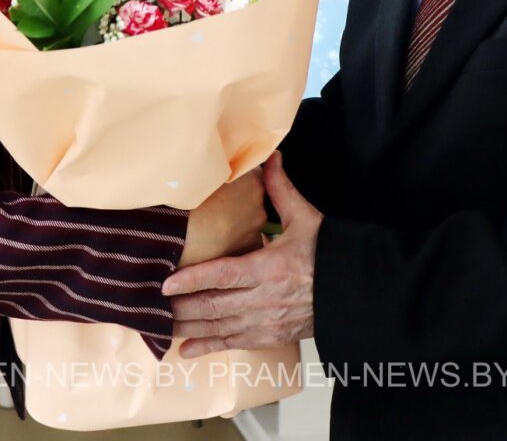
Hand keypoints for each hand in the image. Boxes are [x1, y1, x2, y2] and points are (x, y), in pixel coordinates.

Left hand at [163, 150, 321, 356]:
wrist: (356, 292)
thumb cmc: (329, 255)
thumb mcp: (307, 218)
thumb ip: (281, 189)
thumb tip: (270, 156)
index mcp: (269, 267)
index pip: (222, 275)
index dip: (192, 280)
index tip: (166, 283)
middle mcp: (263, 299)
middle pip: (213, 306)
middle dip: (180, 307)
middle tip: (150, 306)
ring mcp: (266, 322)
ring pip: (219, 328)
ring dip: (188, 329)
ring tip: (159, 327)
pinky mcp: (270, 336)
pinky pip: (233, 344)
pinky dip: (208, 348)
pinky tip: (185, 350)